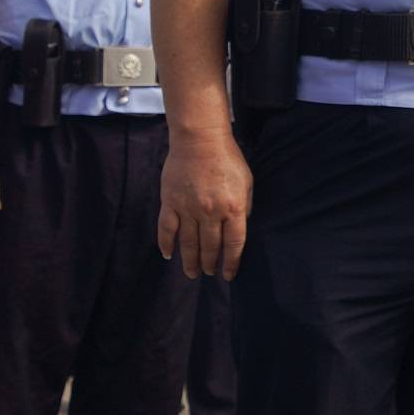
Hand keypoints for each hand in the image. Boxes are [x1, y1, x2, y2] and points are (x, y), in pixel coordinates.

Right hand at [158, 129, 253, 281]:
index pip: (234, 244)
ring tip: (192, 272)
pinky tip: (169, 255)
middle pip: (211, 247)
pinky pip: (166, 229)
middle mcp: (211, 212)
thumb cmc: (228, 158)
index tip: (228, 275)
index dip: (231, 263)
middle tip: (208, 273)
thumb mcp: (247, 182)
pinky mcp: (170, 202)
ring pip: (188, 243)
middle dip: (210, 263)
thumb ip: (244, 207)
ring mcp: (188, 208)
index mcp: (233, 208)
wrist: (200, 139)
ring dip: (190, 261)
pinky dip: (166, 244)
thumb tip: (239, 228)